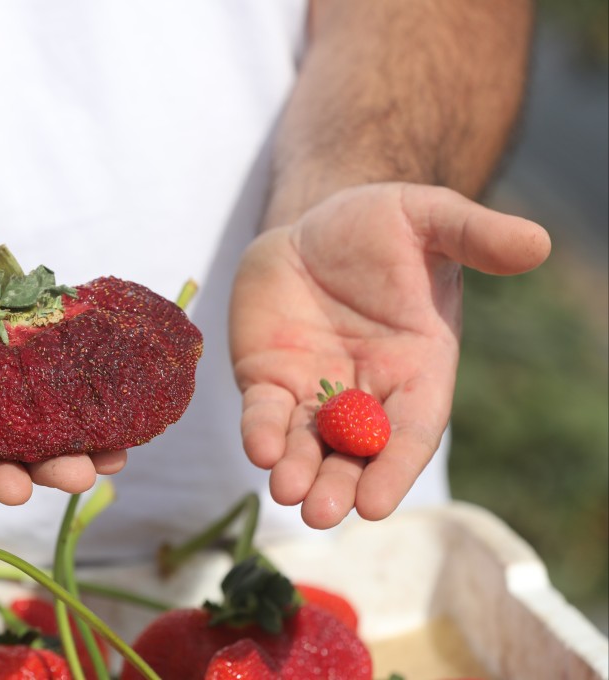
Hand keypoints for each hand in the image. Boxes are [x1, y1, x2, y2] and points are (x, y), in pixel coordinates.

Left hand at [230, 183, 549, 527]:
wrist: (314, 221)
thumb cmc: (381, 225)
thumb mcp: (430, 218)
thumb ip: (474, 234)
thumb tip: (536, 243)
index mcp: (417, 369)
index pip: (411, 431)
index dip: (395, 468)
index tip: (375, 505)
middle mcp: (366, 392)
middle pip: (356, 453)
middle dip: (340, 484)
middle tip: (322, 513)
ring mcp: (314, 391)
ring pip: (307, 444)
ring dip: (298, 472)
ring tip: (287, 494)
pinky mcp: (268, 378)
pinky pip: (265, 412)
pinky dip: (261, 432)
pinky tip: (259, 449)